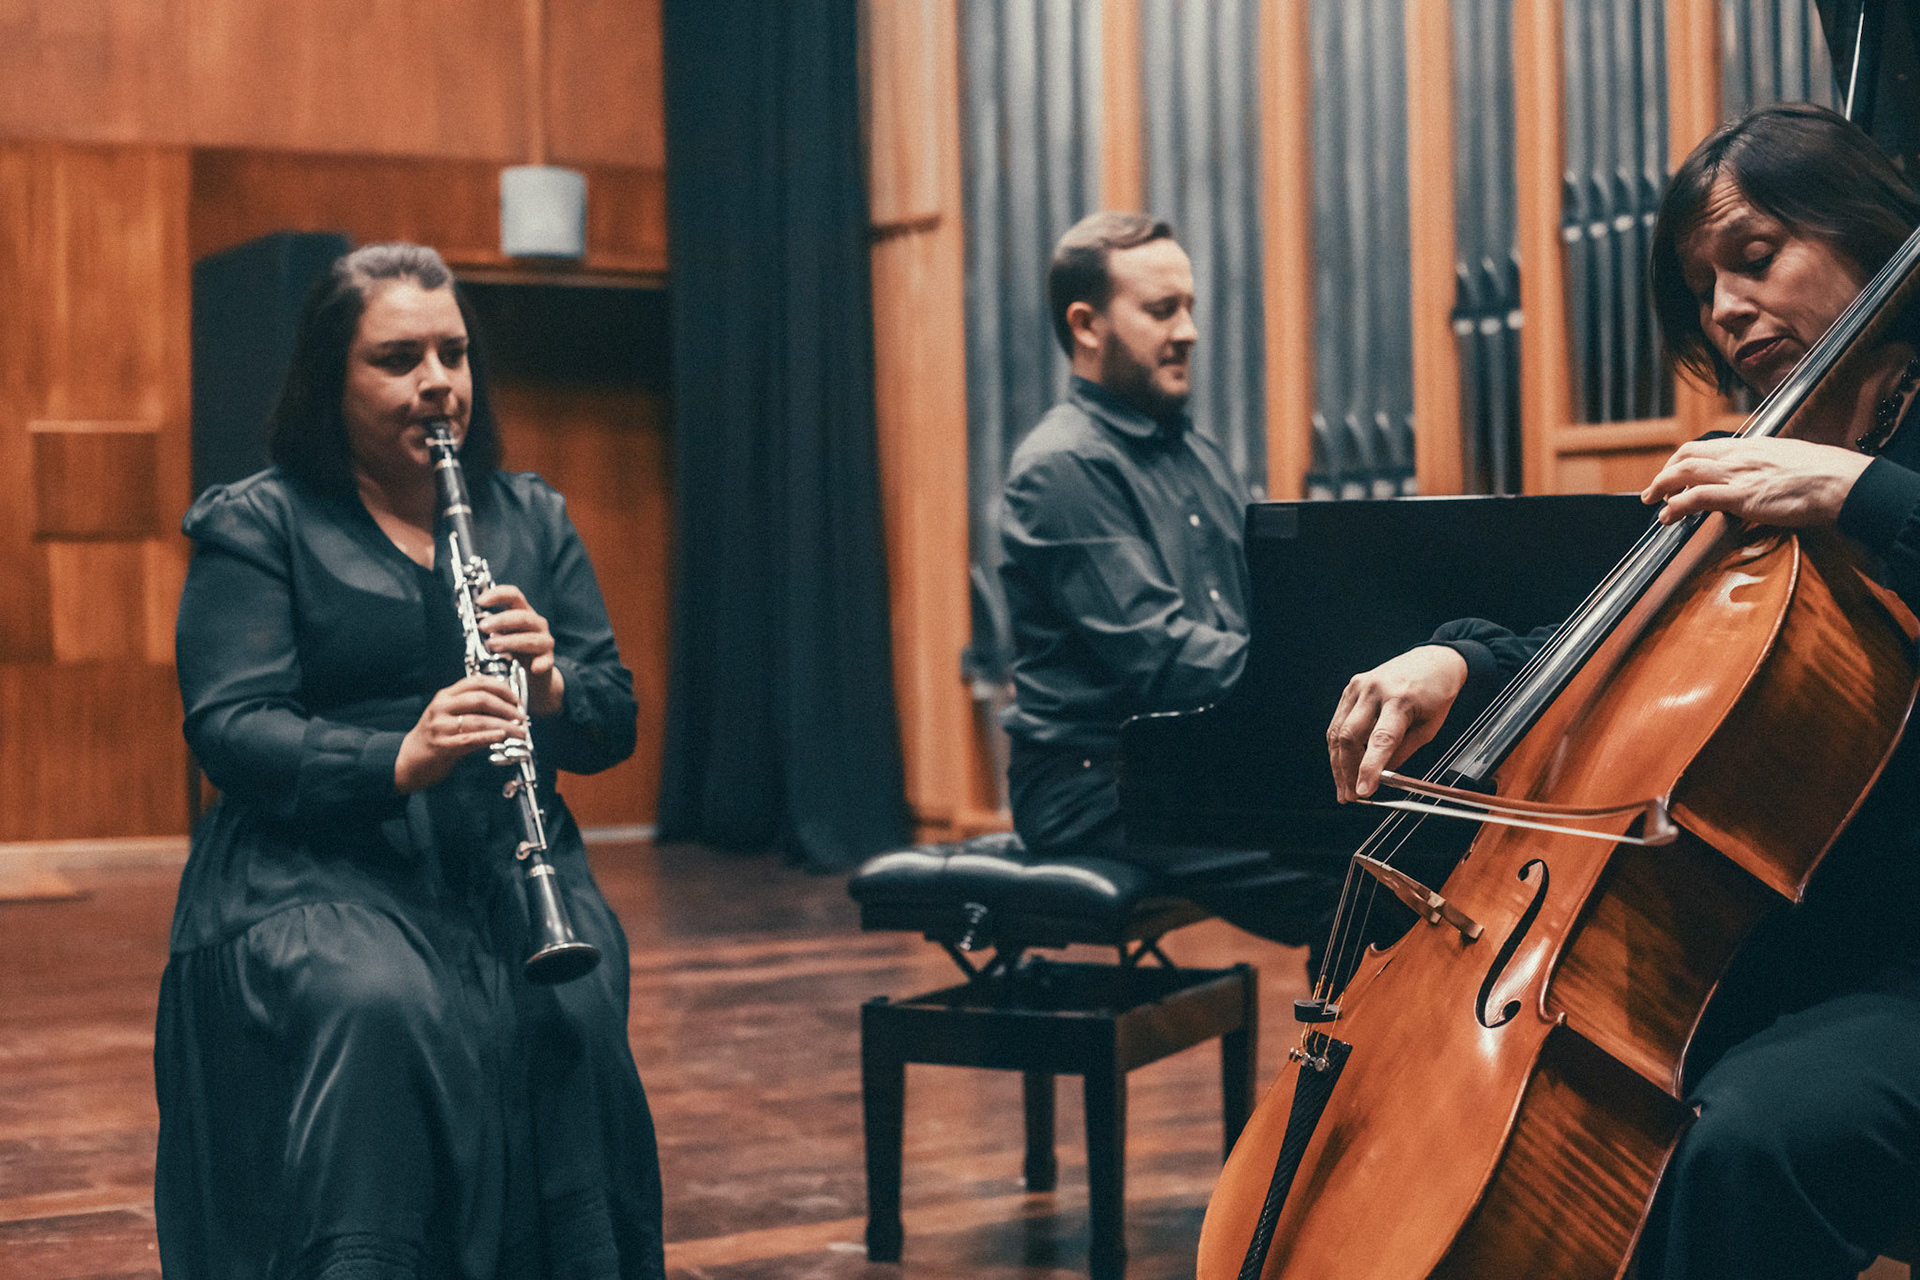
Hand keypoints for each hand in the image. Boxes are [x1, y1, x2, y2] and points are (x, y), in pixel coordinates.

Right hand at [395, 673, 528, 793]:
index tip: (517, 699)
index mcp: (445, 695)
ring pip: (479, 720)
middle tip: (522, 717)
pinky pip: (470, 739)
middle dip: (507, 707)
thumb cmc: (435, 736)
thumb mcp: (449, 715)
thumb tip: (506, 708)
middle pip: (481, 699)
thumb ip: (472, 708)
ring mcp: (441, 726)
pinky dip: (489, 737)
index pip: (477, 682)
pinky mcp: (442, 745)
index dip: (502, 688)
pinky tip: (502, 737)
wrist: (408, 759)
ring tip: (520, 732)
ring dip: (505, 726)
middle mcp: (442, 707)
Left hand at [475, 583, 565, 717]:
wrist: (532, 677)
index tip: (480, 601)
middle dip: (501, 620)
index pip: (513, 596)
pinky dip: (541, 663)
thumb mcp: (499, 634)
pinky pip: (546, 661)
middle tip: (482, 627)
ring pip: (531, 638)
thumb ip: (488, 626)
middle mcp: (536, 624)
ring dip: (511, 641)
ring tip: (492, 646)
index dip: (497, 594)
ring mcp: (544, 641)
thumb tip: (467, 617)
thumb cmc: (512, 651)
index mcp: (522, 612)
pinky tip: (534, 668)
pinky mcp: (548, 659)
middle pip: (522, 616)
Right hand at [1327, 645, 1469, 802]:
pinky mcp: (1351, 687)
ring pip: (1337, 731)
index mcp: (1401, 699)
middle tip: (1351, 795)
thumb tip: (1380, 776)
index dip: (1369, 768)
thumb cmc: (1435, 694)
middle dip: (1347, 771)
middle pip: (1350, 736)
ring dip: (1338, 763)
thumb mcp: (1429, 728)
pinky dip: (1338, 745)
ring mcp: (1359, 686)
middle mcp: (1376, 690)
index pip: (1381, 740)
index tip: (1363, 791)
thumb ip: (1402, 751)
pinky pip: (1338, 721)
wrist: (1433, 661)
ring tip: (1344, 786)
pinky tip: (1342, 763)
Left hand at [1640, 436, 1871, 527]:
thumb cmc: (1823, 474)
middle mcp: (1739, 456)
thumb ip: (1766, 464)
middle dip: (1665, 472)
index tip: (1674, 471)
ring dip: (1661, 487)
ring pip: (1684, 473)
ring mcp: (1738, 475)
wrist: (1840, 482)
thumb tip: (1758, 475)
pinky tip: (1667, 516)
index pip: (1705, 447)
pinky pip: (1697, 497)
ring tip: (1652, 501)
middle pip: (1687, 456)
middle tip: (1655, 488)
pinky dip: (1676, 506)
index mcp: (1751, 446)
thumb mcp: (1788, 458)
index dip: (1682, 459)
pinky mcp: (1741, 496)